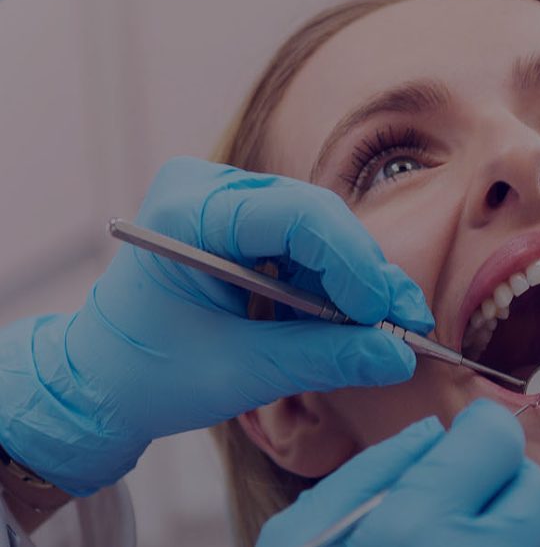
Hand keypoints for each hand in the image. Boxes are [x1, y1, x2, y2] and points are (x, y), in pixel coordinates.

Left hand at [0, 157, 433, 495]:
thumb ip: (323, 359)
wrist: (99, 382)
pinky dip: (338, 285)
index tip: (385, 313)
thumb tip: (399, 357)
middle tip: (407, 322)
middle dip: (365, 273)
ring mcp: (229, 202)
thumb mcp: (238, 372)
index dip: (351, 262)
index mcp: (188, 212)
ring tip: (396, 326)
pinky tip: (364, 318)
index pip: (295, 215)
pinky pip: (309, 247)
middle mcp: (210, 190)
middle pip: (316, 217)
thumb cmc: (148, 375)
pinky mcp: (246, 225)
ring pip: (322, 231)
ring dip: (360, 281)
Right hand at [256, 400, 539, 546]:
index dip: (479, 434)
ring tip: (455, 538)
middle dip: (505, 481)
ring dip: (507, 527)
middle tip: (464, 493)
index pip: (497, 438)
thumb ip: (369, 472)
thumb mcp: (301, 537)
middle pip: (537, 489)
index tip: (463, 443)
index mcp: (417, 523)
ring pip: (539, 536)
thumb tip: (432, 432)